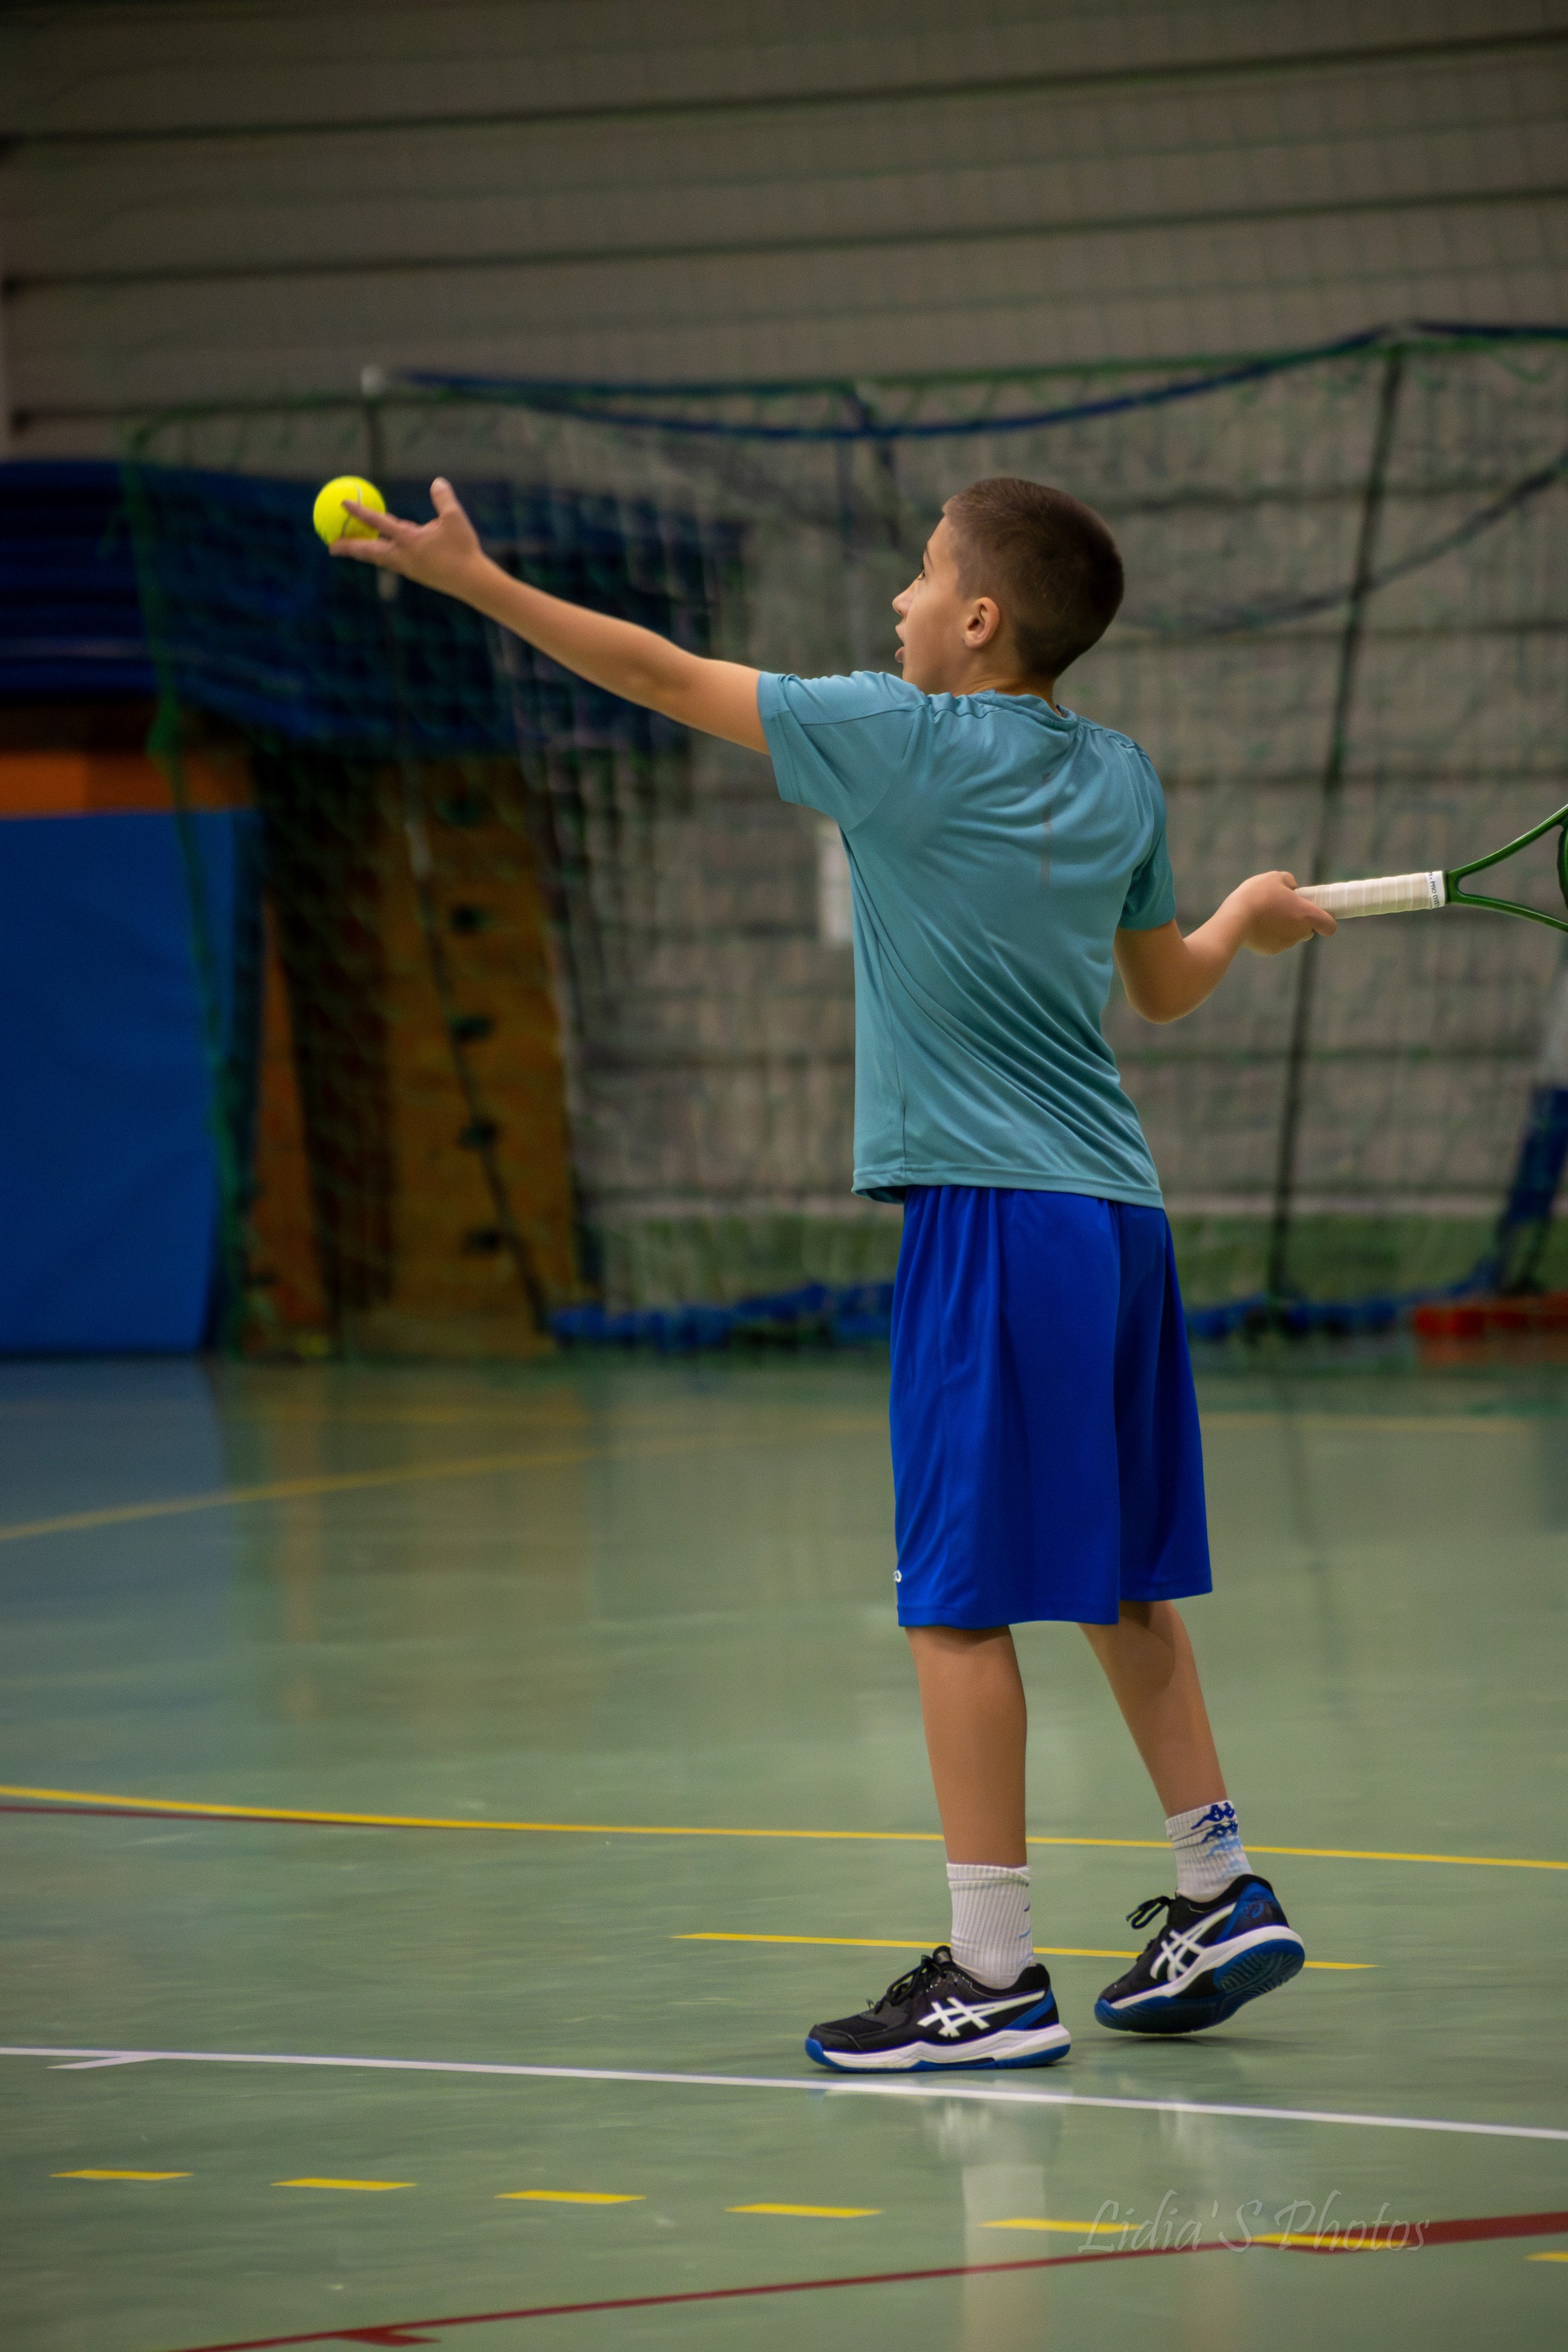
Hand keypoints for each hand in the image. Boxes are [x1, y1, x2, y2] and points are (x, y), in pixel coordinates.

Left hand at [330, 477, 489, 598]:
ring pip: (379, 559)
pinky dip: (381, 556)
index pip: (378, 523)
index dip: (360, 512)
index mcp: (409, 539)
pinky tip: (382, 553)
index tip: (343, 504)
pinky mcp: (416, 575)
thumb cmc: (464, 548)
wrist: (472, 581)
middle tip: (331, 547)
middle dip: (349, 548)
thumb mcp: (454, 518)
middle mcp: (403, 556)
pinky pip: (392, 562)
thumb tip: (437, 481)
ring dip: (364, 554)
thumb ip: (443, 498)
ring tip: (351, 550)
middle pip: (369, 551)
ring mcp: (408, 568)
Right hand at [1228, 869, 1336, 954]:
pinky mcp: (1270, 951)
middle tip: (1284, 909)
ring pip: (1290, 936)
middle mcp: (1300, 933)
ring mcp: (1285, 944)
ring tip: (1264, 914)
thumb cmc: (1258, 895)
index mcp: (1307, 914)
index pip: (1330, 926)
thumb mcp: (1274, 878)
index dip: (1326, 920)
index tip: (1316, 912)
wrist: (1235, 919)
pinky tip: (1256, 925)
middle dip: (1299, 921)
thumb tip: (1292, 888)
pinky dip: (1269, 935)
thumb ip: (1289, 881)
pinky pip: (1275, 942)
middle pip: (1308, 930)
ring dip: (1283, 927)